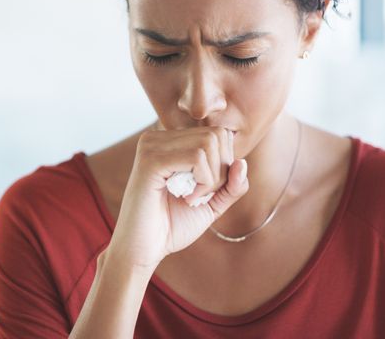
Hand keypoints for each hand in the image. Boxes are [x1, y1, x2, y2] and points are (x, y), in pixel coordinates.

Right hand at [106, 126, 249, 271]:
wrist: (142, 251)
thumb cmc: (171, 227)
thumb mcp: (211, 204)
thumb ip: (231, 185)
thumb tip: (242, 163)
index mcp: (168, 142)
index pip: (217, 133)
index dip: (225, 164)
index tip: (207, 190)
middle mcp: (157, 138)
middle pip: (216, 135)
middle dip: (221, 170)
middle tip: (202, 196)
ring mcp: (151, 146)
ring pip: (208, 143)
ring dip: (212, 178)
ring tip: (193, 198)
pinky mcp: (151, 161)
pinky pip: (196, 157)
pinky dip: (203, 182)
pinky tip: (188, 198)